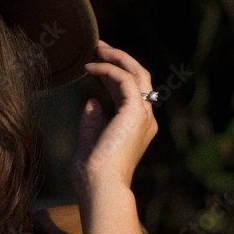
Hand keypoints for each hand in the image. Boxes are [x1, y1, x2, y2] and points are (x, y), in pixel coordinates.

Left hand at [70, 40, 158, 196]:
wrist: (101, 187)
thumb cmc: (92, 176)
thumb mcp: (89, 144)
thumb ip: (91, 124)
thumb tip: (92, 102)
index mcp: (136, 128)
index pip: (128, 93)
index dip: (112, 76)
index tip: (94, 65)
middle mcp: (144, 120)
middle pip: (138, 79)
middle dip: (119, 59)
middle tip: (99, 46)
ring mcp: (143, 115)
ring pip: (136, 74)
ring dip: (117, 57)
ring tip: (97, 47)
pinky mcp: (135, 112)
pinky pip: (124, 79)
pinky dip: (108, 69)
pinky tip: (89, 67)